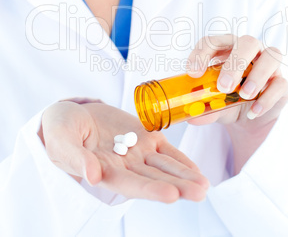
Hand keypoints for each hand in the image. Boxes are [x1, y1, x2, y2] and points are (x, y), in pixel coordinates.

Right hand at [39, 99, 208, 202]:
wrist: (73, 115)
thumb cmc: (61, 131)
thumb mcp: (62, 143)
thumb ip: (76, 158)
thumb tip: (93, 175)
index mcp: (105, 171)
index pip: (131, 184)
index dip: (150, 190)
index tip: (171, 194)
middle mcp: (125, 166)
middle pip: (154, 179)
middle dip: (178, 186)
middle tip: (199, 192)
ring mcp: (137, 151)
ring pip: (164, 166)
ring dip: (184, 175)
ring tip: (204, 185)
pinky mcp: (145, 136)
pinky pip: (166, 149)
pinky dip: (181, 159)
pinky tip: (196, 169)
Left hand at [187, 34, 287, 129]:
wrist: (248, 116)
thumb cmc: (228, 98)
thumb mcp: (214, 103)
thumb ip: (205, 107)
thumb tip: (193, 116)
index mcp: (227, 49)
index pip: (213, 41)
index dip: (202, 54)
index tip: (193, 73)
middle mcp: (250, 51)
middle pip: (247, 42)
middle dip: (235, 64)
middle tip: (223, 87)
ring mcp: (269, 65)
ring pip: (271, 56)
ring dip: (257, 76)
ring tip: (244, 96)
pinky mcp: (281, 83)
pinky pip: (280, 84)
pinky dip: (267, 98)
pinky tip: (253, 111)